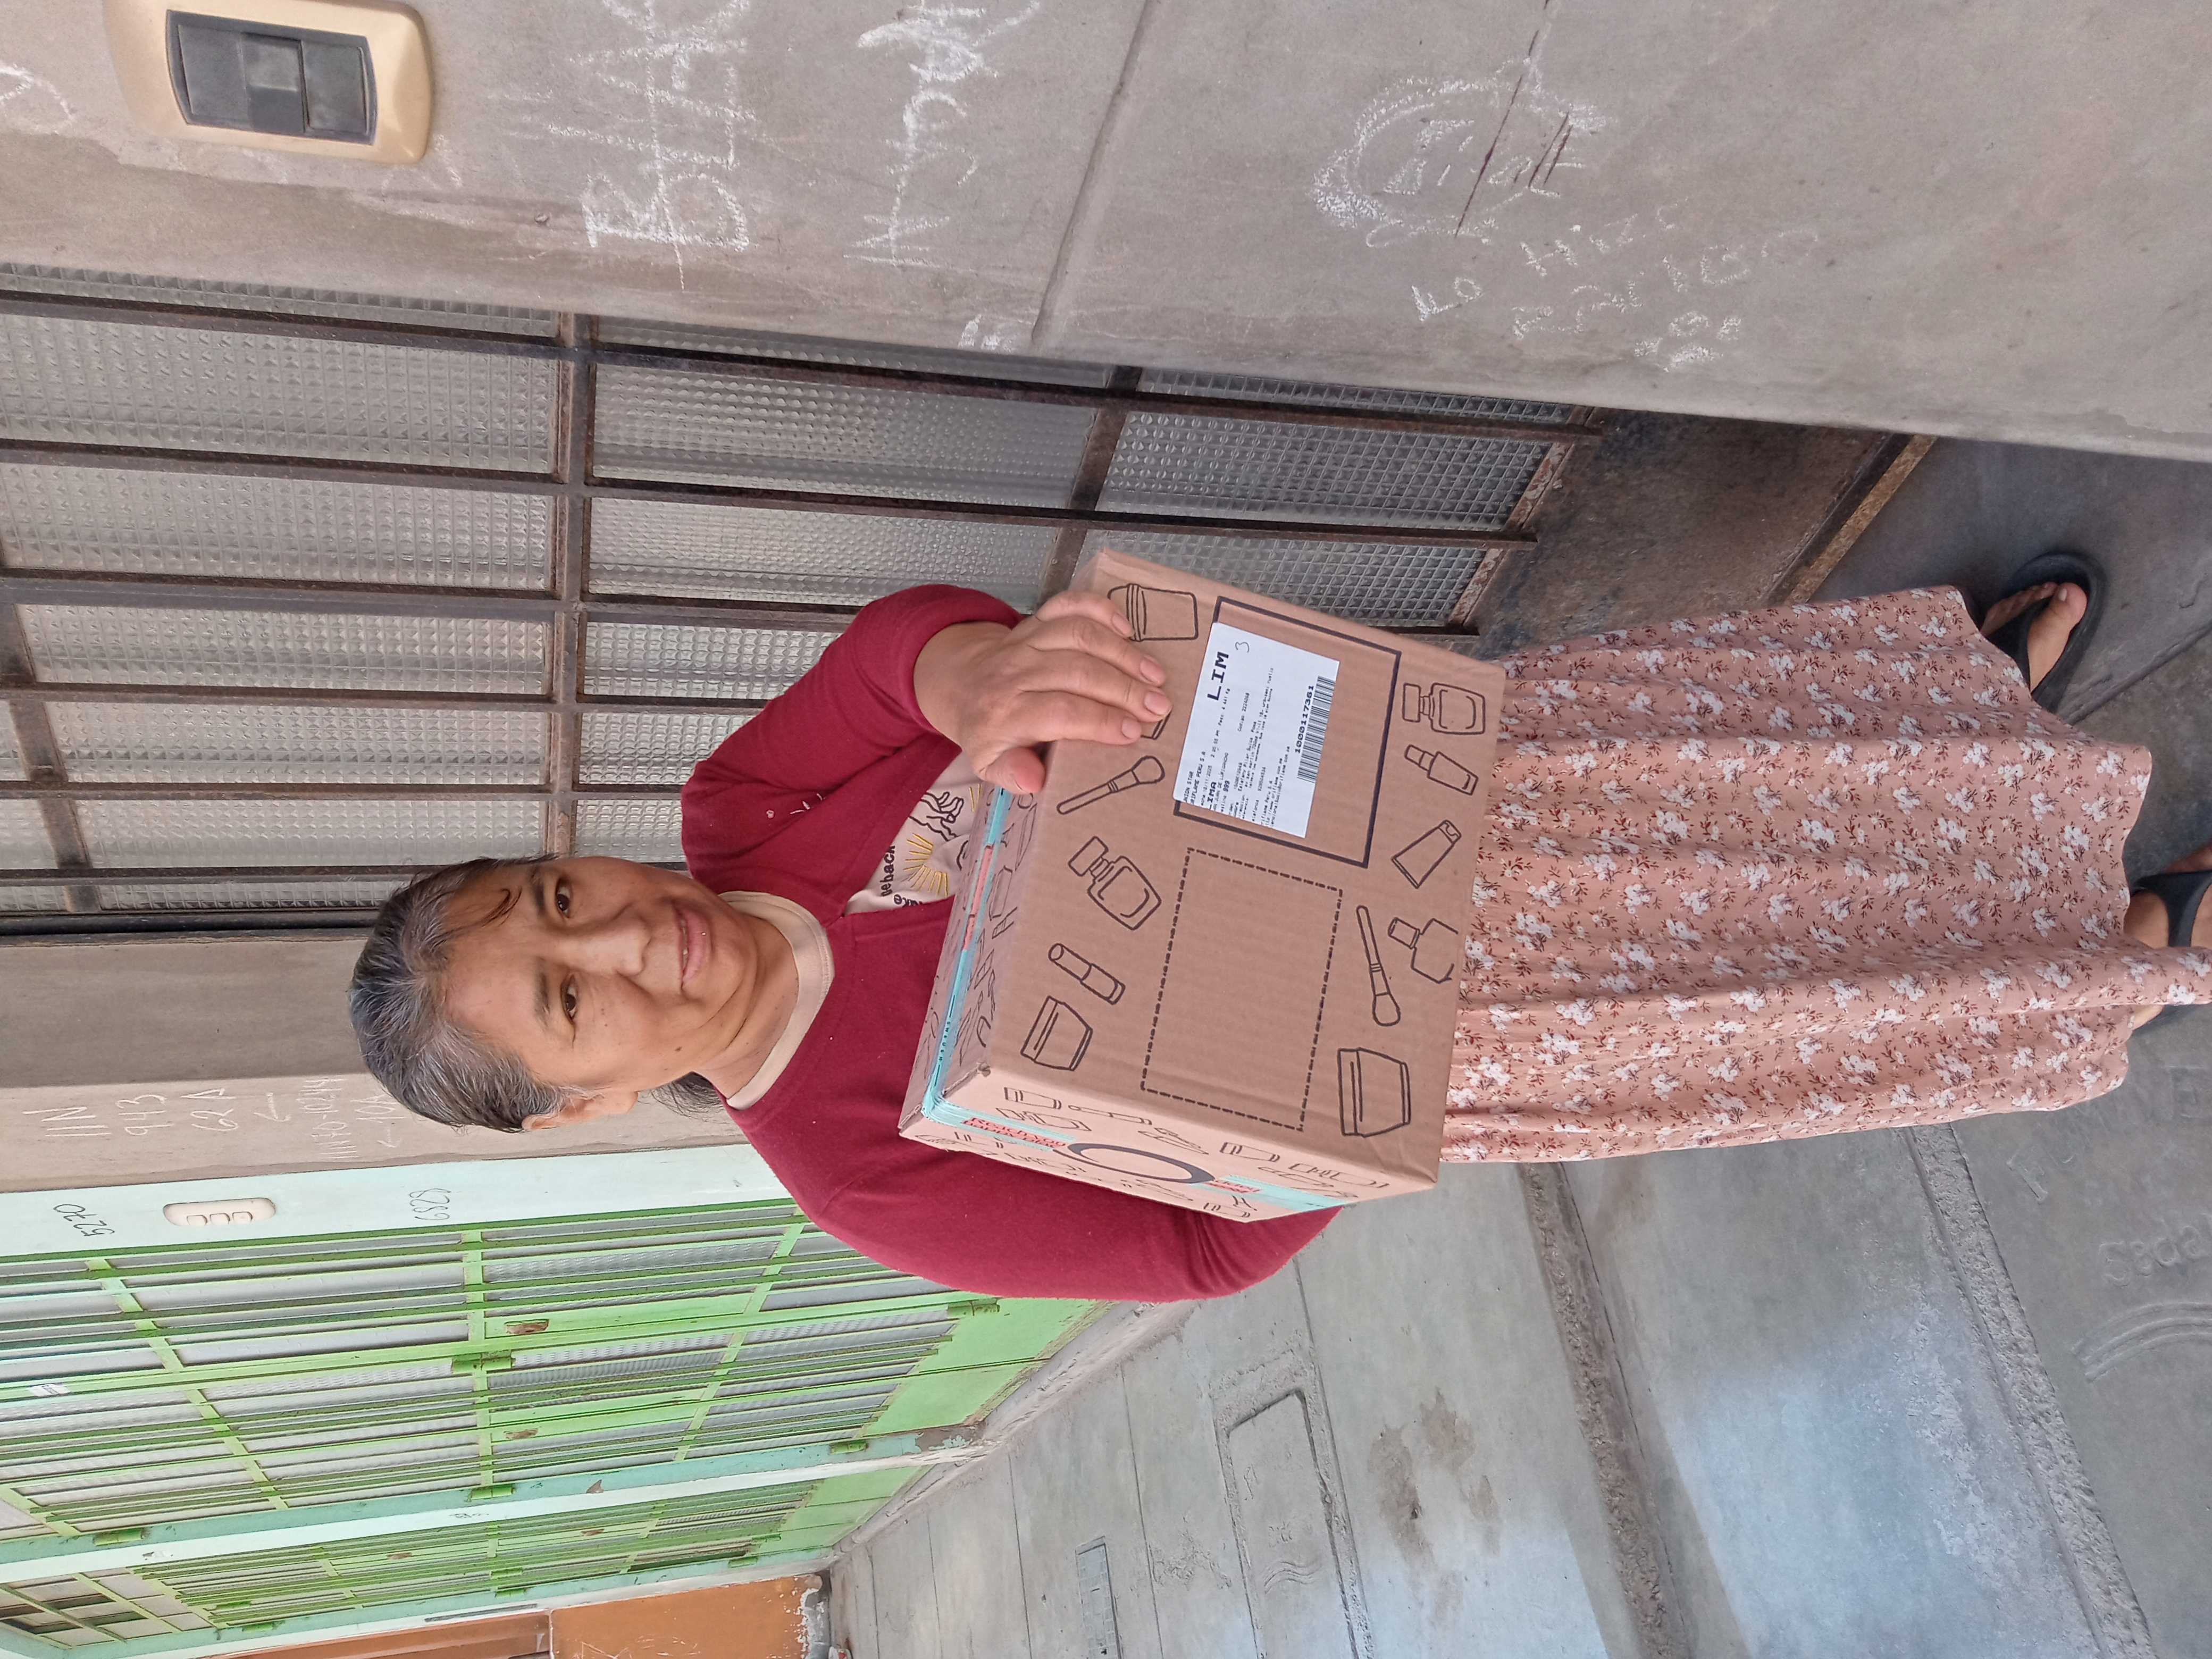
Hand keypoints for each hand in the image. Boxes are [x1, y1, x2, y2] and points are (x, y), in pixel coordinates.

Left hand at [912, 590, 1171, 793]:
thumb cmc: (986, 729)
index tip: (1134, 731)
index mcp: (1004, 712)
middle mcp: (1015, 671)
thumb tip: (1035, 780)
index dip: (1100, 720)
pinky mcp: (1036, 619)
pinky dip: (1099, 609)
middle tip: (1159, 706)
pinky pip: (1068, 605)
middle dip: (1123, 689)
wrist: (958, 682)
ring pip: (1079, 635)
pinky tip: (1126, 629)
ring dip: (1122, 653)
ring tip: (1155, 675)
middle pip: (1077, 671)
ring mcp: (1027, 640)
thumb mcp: (988, 763)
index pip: (1060, 711)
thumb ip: (1011, 773)